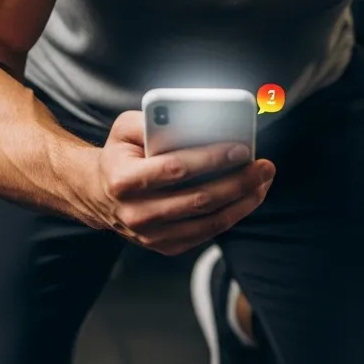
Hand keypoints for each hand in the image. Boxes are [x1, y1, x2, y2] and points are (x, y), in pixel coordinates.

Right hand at [84, 111, 274, 255]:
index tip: (240, 148)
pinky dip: (232, 215)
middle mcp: (135, 212)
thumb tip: (192, 117)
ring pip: (208, 221)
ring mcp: (150, 235)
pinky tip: (248, 197)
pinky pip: (206, 233)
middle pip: (198, 199)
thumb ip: (153, 118)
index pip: (174, 169)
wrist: (99, 194)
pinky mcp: (165, 246)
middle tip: (264, 166)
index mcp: (123, 180)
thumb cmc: (120, 156)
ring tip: (262, 181)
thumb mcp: (124, 129)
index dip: (210, 159)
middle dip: (237, 181)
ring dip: (242, 201)